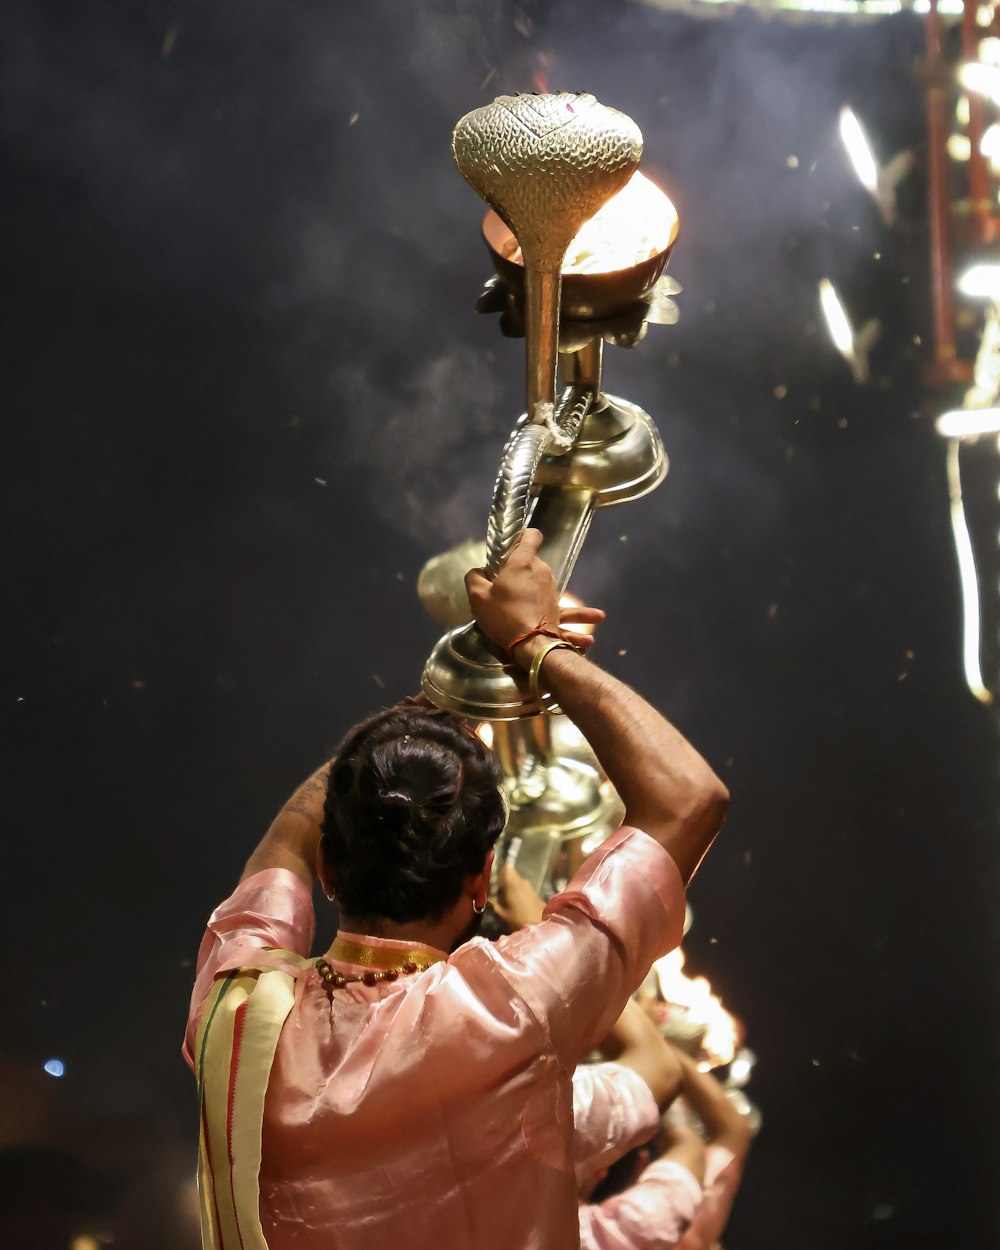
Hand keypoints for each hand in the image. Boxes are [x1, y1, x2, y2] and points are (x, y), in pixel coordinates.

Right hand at [464, 529, 604, 662]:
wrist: (531, 644)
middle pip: (533, 564)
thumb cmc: (503, 616)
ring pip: (547, 587)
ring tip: (528, 607)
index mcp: (523, 563)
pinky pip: (570, 613)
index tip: (516, 543)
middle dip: (522, 573)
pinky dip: (582, 616)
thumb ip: (475, 578)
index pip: (530, 537)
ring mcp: (555, 592)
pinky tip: (598, 617)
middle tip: (506, 588)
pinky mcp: (560, 611)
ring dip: (541, 594)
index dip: (524, 536)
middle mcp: (543, 572)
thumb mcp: (478, 597)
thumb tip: (478, 572)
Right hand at [492, 863, 544, 930]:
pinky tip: (517, 903)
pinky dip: (519, 891)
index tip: (495, 881)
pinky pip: (524, 887)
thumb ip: (495, 904)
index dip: (500, 872)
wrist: (541, 925)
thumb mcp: (503, 914)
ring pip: (518, 881)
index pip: (506, 868)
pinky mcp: (535, 892)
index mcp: (513, 884)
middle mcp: (522, 882)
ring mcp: (530, 887)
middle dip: (505, 881)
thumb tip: (490, 898)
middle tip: (499, 892)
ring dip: (512, 887)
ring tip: (507, 899)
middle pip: (512, 875)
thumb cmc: (519, 920)